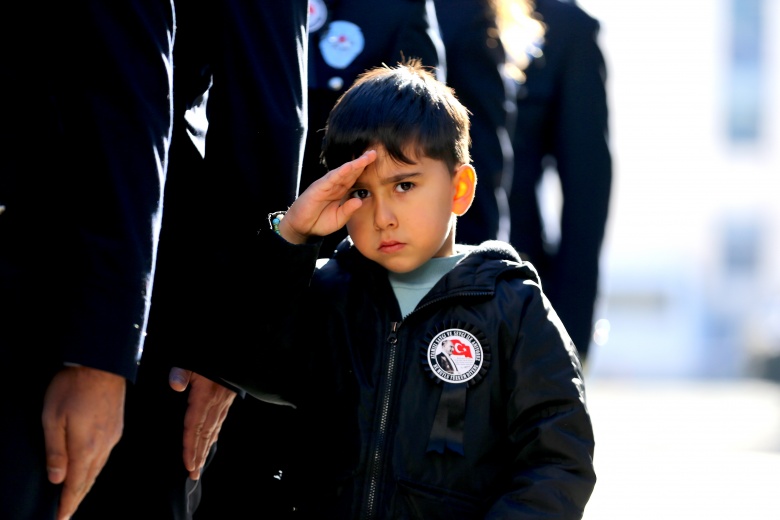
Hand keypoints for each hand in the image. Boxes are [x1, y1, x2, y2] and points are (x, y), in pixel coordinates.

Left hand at [42, 365, 125, 519]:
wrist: (101, 365)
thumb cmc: (72, 388)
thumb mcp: (52, 418)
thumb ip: (55, 451)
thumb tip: (56, 479)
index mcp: (85, 447)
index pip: (76, 485)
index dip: (67, 504)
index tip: (61, 518)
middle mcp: (102, 446)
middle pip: (89, 480)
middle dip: (77, 498)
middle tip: (66, 512)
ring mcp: (112, 436)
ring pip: (98, 469)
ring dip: (86, 484)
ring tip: (75, 495)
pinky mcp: (116, 427)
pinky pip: (104, 455)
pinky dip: (94, 468)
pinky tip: (89, 468)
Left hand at [169, 367, 236, 479]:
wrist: (239, 353)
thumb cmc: (211, 357)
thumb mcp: (194, 361)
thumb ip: (183, 372)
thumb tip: (176, 385)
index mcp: (204, 397)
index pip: (194, 427)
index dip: (190, 447)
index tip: (188, 463)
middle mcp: (214, 404)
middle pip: (204, 435)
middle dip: (198, 455)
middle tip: (193, 474)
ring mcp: (222, 403)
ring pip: (213, 430)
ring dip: (205, 449)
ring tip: (199, 465)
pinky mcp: (226, 400)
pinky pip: (219, 422)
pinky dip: (214, 436)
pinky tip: (211, 442)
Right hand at [280, 149, 376, 242]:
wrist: (302, 228)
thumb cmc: (319, 222)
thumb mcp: (339, 219)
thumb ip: (348, 210)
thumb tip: (360, 200)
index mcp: (341, 192)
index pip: (355, 178)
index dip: (365, 171)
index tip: (377, 164)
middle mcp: (335, 186)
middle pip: (350, 171)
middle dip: (362, 162)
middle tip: (374, 153)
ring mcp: (326, 185)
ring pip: (342, 172)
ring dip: (354, 164)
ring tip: (365, 157)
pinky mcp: (318, 188)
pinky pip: (330, 178)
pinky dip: (339, 172)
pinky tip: (349, 167)